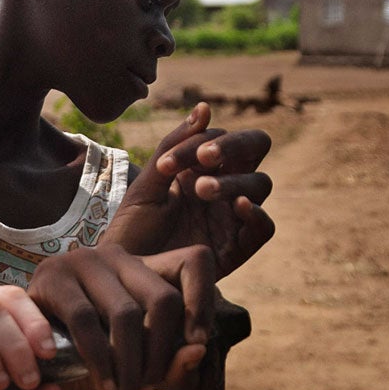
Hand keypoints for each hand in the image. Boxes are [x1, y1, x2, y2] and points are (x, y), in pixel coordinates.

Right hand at [28, 243, 213, 389]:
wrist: (28, 356)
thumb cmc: (88, 361)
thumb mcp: (133, 366)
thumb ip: (168, 366)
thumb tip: (197, 353)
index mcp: (146, 268)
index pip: (195, 262)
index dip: (204, 301)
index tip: (197, 345)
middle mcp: (120, 256)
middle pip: (164, 300)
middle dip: (159, 356)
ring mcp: (85, 260)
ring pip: (126, 314)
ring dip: (128, 366)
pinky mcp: (53, 275)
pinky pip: (85, 321)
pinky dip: (98, 360)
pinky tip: (102, 385)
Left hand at [102, 102, 275, 276]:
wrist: (124, 282)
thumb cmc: (131, 231)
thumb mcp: (146, 187)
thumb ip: (172, 147)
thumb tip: (204, 107)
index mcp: (201, 166)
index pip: (218, 137)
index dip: (198, 143)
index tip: (166, 166)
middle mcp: (223, 186)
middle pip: (254, 148)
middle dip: (234, 146)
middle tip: (205, 158)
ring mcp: (233, 217)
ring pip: (260, 184)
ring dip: (236, 181)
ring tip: (202, 190)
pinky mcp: (237, 249)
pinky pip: (264, 229)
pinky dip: (257, 215)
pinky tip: (238, 208)